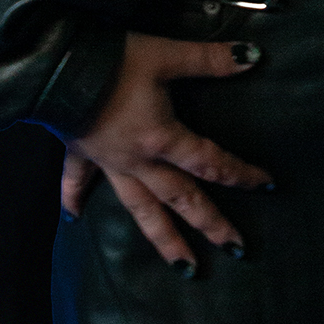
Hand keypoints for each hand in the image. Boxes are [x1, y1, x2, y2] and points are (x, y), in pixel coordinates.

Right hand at [58, 31, 269, 273]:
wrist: (55, 67)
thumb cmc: (112, 62)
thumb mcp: (165, 55)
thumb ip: (209, 59)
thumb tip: (253, 55)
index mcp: (162, 139)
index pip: (211, 163)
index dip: (242, 173)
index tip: (268, 186)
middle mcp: (138, 161)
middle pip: (181, 199)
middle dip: (210, 225)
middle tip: (235, 250)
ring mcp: (108, 162)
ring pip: (140, 209)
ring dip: (162, 238)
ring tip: (183, 268)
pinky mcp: (80, 153)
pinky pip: (78, 182)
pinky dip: (75, 200)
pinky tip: (75, 219)